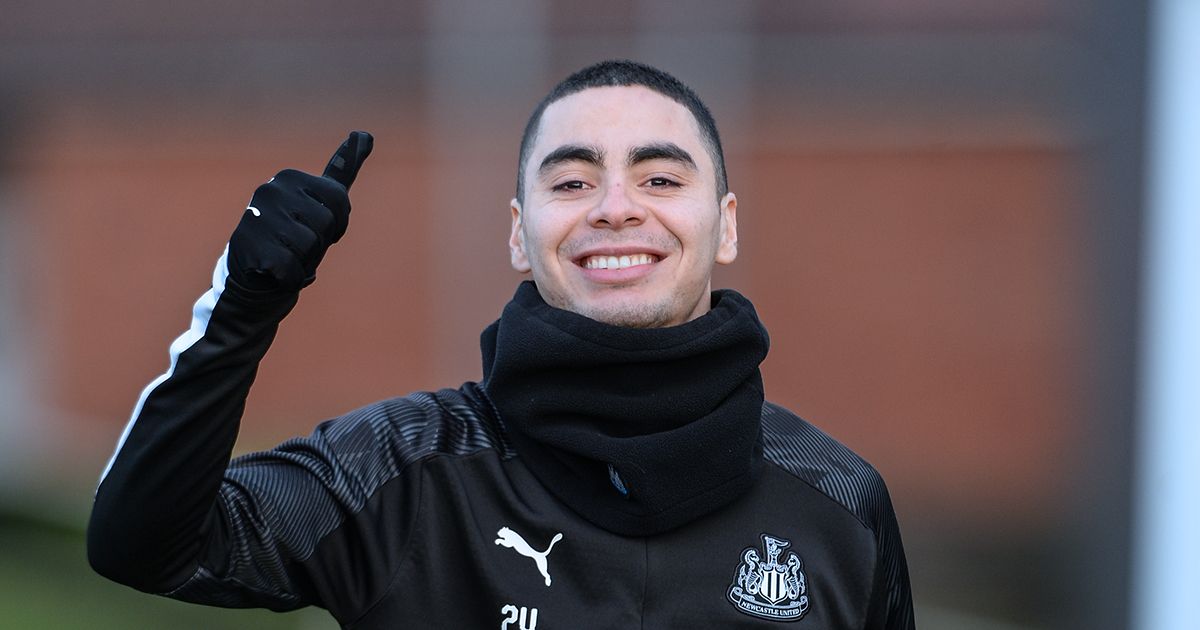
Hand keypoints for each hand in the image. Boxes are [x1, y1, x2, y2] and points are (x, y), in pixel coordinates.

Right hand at [227, 131, 372, 291]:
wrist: (254, 273)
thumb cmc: (294, 235)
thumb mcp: (320, 199)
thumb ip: (343, 168)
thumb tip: (366, 134)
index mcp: (291, 178)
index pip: (339, 202)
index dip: (336, 223)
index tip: (318, 225)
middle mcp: (271, 190)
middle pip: (326, 223)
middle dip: (319, 242)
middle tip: (296, 243)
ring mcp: (258, 215)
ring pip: (309, 245)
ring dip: (304, 260)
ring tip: (285, 253)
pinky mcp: (250, 245)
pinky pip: (292, 268)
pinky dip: (291, 278)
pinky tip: (275, 271)